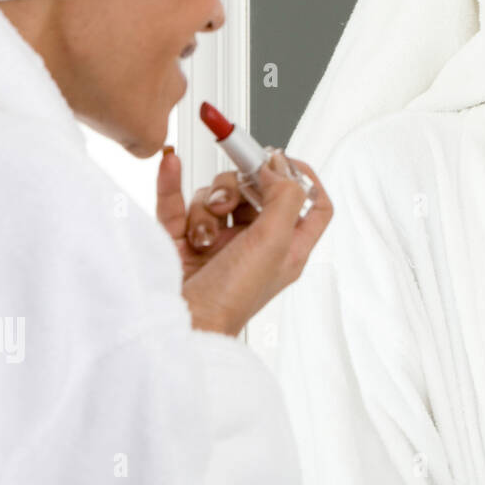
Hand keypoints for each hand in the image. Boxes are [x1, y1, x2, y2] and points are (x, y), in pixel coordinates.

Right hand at [156, 147, 333, 335]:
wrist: (181, 325)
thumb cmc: (231, 299)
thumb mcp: (275, 243)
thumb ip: (285, 198)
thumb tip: (280, 166)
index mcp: (288, 248)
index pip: (312, 206)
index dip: (303, 179)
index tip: (283, 159)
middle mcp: (256, 245)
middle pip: (256, 193)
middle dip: (240, 187)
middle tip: (231, 197)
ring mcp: (218, 244)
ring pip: (216, 198)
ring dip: (207, 204)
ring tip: (203, 231)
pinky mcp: (182, 243)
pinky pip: (178, 203)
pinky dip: (173, 184)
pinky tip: (171, 166)